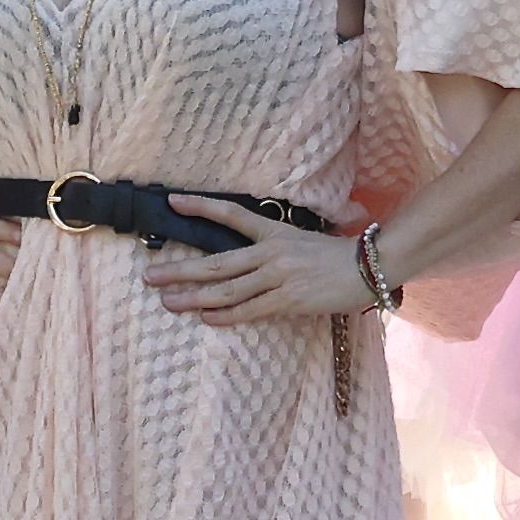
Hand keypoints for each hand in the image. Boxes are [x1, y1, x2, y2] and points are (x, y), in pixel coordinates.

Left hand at [147, 196, 376, 320]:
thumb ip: (273, 250)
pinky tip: (206, 317)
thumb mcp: (301, 242)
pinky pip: (249, 310)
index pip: (231, 214)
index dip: (201, 206)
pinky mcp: (288, 300)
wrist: (369, 267)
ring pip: (226, 290)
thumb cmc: (337, 257)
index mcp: (274, 233)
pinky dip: (226, 315)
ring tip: (168, 302)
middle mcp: (271, 252)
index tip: (172, 202)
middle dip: (179, 271)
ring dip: (193, 298)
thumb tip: (245, 263)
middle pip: (215, 263)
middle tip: (150, 277)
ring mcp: (278, 277)